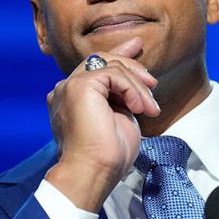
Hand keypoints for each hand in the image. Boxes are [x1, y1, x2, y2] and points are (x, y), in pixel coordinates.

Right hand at [44, 37, 160, 211]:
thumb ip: (122, 97)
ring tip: (149, 109)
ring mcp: (70, 86)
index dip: (118, 54)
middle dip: (130, 61)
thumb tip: (138, 80)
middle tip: (152, 80)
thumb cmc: (107, 156)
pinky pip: (113, 74)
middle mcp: (65, 90)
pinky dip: (131, 89)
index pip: (94, 67)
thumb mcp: (119, 118)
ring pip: (111, 66)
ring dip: (137, 86)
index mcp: (71, 99)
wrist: (94, 171)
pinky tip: (138, 108)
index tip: (136, 46)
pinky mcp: (80, 86)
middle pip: (101, 60)